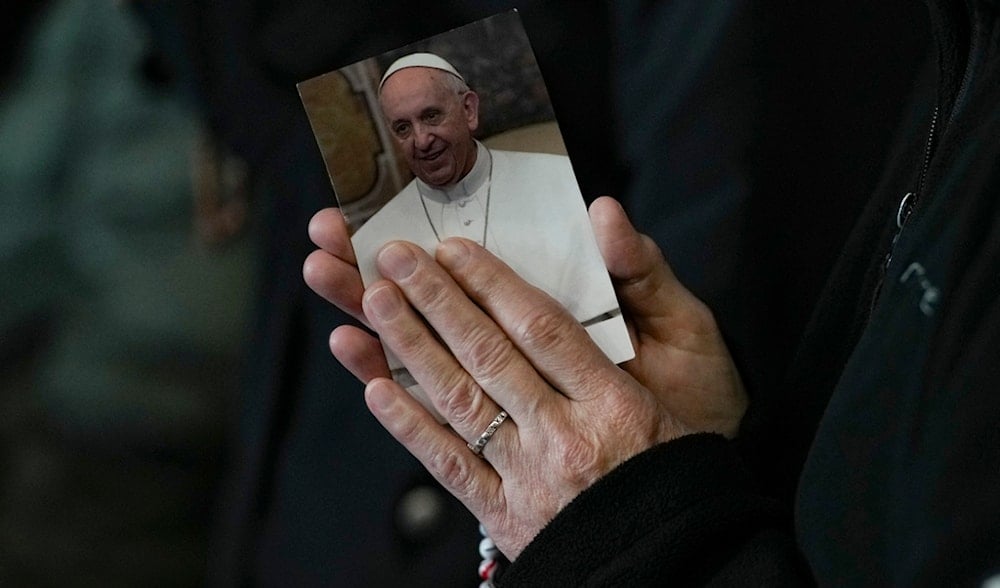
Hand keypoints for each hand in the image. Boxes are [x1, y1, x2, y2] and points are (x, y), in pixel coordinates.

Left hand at [303, 197, 746, 558]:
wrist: (679, 553)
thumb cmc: (682, 455)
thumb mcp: (690, 362)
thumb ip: (644, 283)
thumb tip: (605, 212)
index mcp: (614, 402)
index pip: (542, 329)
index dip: (491, 283)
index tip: (453, 247)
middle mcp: (566, 437)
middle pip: (489, 357)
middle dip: (435, 300)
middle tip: (393, 257)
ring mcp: (530, 479)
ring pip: (460, 403)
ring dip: (410, 348)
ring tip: (372, 301)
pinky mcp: (506, 516)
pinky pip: (450, 467)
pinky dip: (410, 426)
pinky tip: (377, 388)